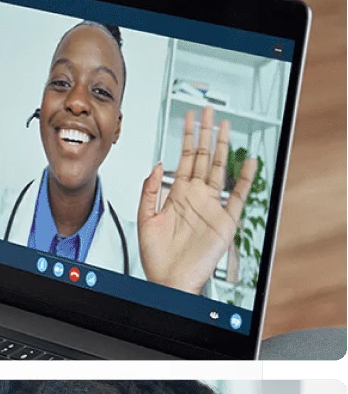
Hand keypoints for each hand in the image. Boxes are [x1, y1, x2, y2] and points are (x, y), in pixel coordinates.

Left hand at [137, 106, 256, 293]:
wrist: (169, 282)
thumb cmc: (157, 258)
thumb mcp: (144, 220)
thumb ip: (149, 192)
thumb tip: (155, 166)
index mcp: (177, 196)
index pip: (184, 159)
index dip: (187, 138)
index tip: (188, 118)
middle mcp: (195, 197)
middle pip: (204, 158)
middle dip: (206, 134)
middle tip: (208, 112)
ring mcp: (211, 207)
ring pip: (220, 170)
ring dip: (224, 148)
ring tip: (226, 127)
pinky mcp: (224, 221)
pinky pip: (237, 196)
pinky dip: (245, 179)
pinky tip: (249, 162)